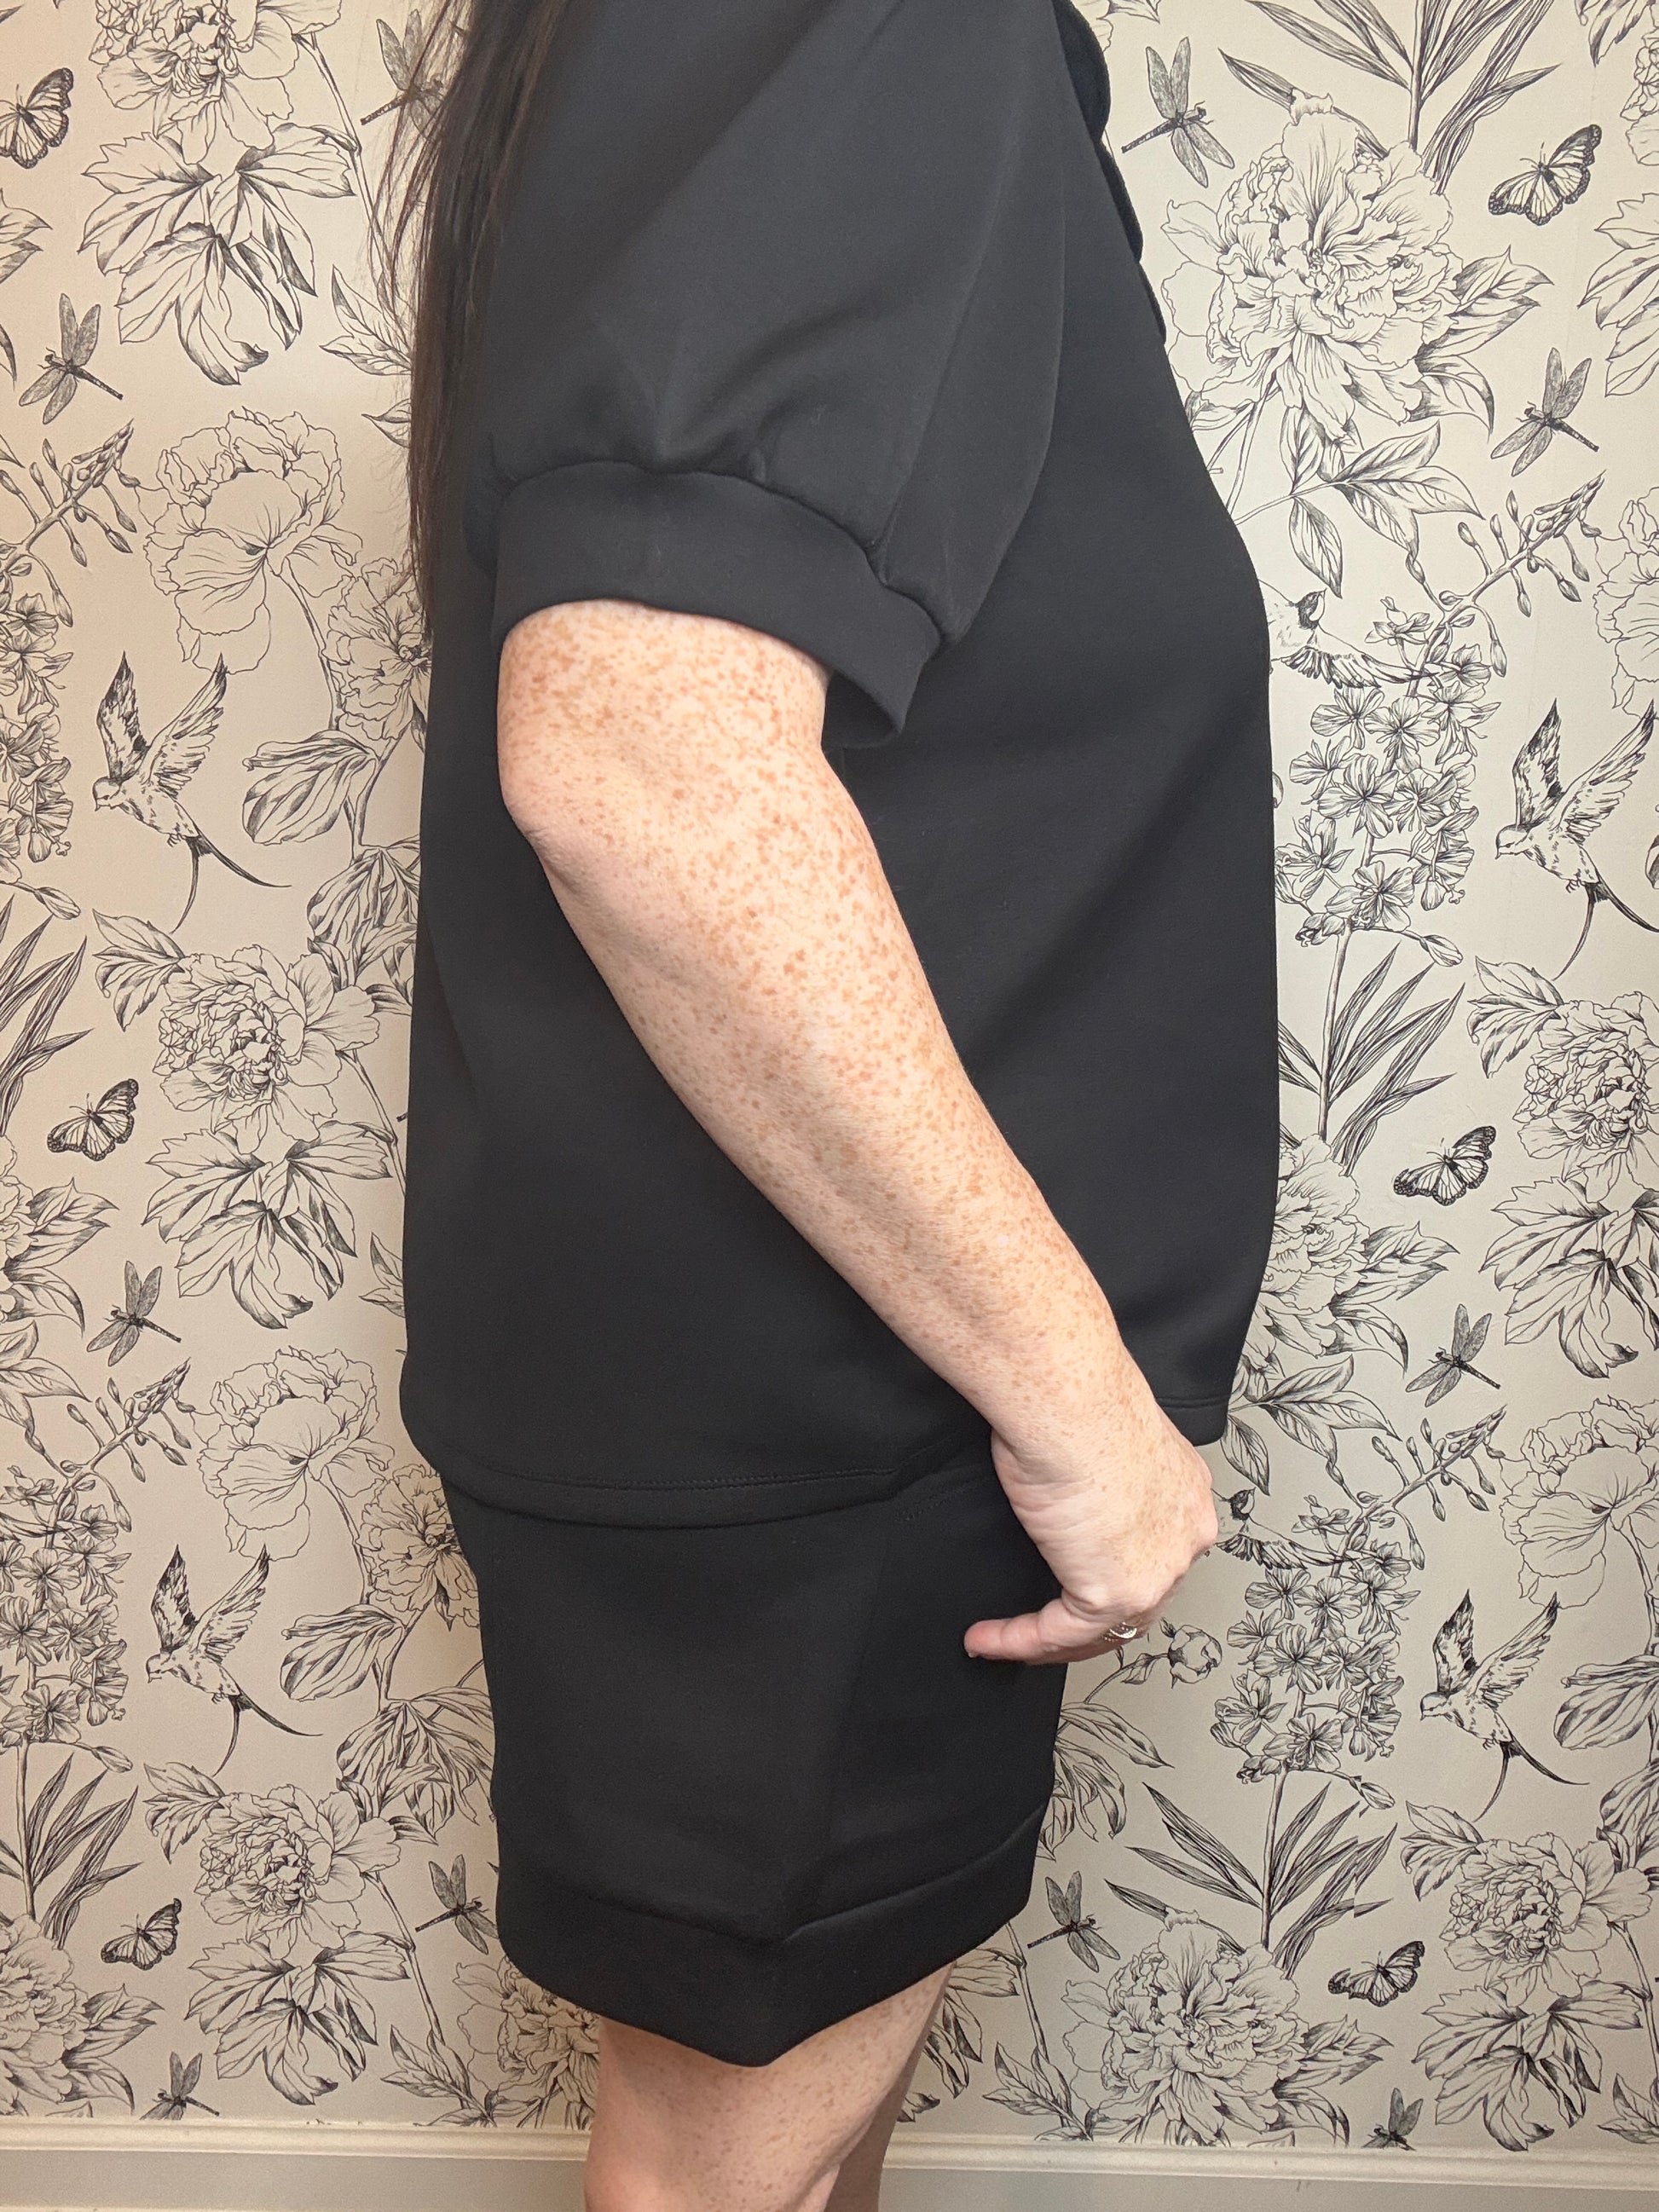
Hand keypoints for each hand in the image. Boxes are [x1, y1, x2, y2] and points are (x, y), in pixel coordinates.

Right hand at [964, 1369, 1218, 1666]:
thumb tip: (1057, 1488)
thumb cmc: (1074, 1399)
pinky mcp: (1115, 1591)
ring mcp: (1157, 1569)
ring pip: (1104, 1628)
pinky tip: (989, 1639)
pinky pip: (1059, 1633)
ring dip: (1049, 1640)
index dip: (1110, 1571)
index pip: (1154, 1552)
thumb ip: (1094, 1476)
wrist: (1067, 1400)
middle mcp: (1183, 1534)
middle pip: (1137, 1601)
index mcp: (1184, 1492)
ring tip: (1006, 1641)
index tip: (1070, 1578)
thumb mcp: (1095, 1439)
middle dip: (1086, 1622)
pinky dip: (1018, 1641)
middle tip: (1040, 1629)